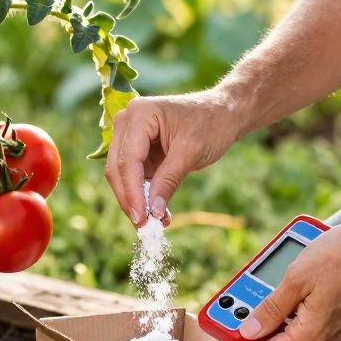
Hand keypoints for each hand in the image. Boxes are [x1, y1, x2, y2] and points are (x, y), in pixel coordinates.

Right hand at [105, 91, 241, 225]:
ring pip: (122, 176)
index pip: (128, 160)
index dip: (132, 192)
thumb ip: (168, 181)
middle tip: (145, 227)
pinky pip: (134, 178)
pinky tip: (159, 213)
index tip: (142, 219)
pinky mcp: (138, 151)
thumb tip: (153, 213)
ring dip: (136, 201)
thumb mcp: (191, 152)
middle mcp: (127, 122)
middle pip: (118, 169)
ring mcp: (130, 136)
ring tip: (156, 223)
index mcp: (139, 115)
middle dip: (130, 199)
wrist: (223, 113)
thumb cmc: (210, 124)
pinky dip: (144, 196)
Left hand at [238, 219, 340, 340]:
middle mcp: (323, 336)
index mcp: (311, 333)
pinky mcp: (336, 314)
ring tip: (259, 284)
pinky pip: (305, 316)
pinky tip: (286, 282)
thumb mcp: (296, 279)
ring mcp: (331, 326)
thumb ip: (271, 308)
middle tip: (238, 300)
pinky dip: (291, 303)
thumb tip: (249, 331)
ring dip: (273, 310)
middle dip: (256, 323)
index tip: (228, 328)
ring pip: (291, 327)